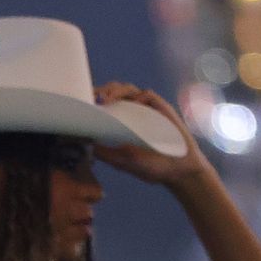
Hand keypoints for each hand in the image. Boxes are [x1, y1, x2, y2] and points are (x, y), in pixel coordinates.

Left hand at [92, 83, 206, 187]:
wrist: (178, 171)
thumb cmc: (152, 168)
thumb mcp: (125, 162)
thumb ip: (107, 154)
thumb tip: (88, 145)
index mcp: (123, 123)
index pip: (107, 105)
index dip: (95, 101)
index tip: (81, 102)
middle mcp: (134, 112)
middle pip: (115, 92)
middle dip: (102, 91)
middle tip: (91, 98)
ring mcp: (148, 110)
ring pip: (129, 90)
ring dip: (115, 91)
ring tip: (105, 99)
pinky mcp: (161, 109)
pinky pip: (148, 95)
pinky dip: (138, 96)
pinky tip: (131, 103)